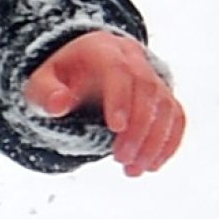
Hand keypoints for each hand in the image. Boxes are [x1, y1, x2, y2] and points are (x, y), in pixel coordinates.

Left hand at [23, 30, 183, 175]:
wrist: (82, 70)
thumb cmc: (61, 79)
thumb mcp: (42, 82)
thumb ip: (46, 93)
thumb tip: (59, 105)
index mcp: (102, 49)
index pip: (118, 69)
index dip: (121, 98)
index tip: (116, 129)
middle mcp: (132, 58)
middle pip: (146, 89)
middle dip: (138, 128)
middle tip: (121, 160)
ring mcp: (151, 76)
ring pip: (165, 105)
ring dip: (154, 141)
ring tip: (133, 169)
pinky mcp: (163, 96)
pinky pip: (176, 116)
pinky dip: (169, 142)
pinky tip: (152, 164)